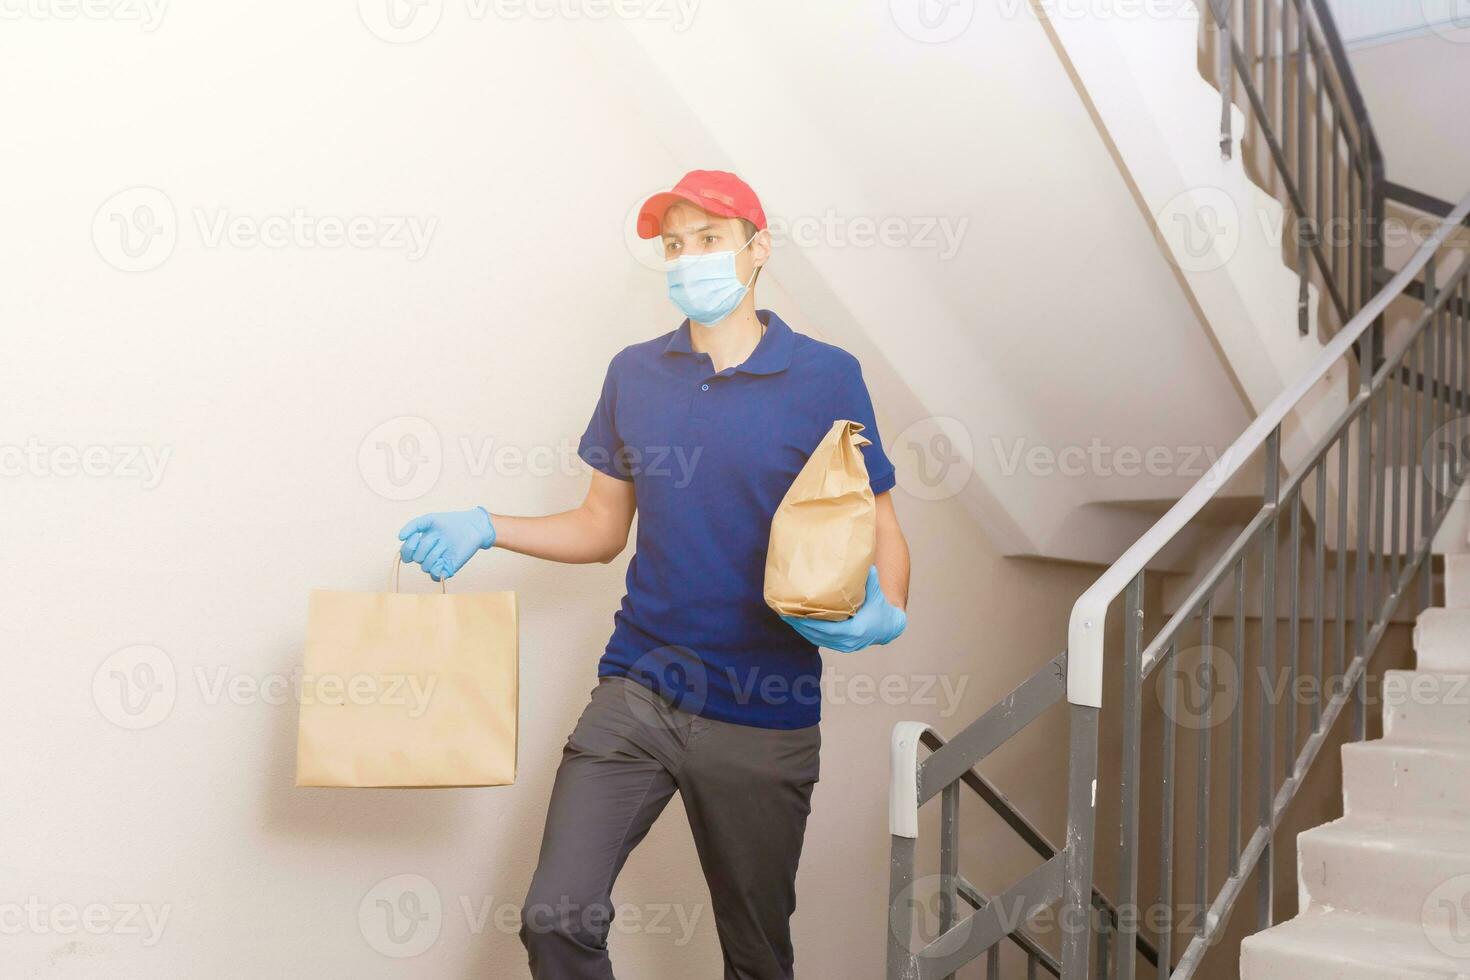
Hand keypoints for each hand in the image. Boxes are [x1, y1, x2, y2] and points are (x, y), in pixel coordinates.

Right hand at [397, 507, 495, 580]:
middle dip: (425, 547)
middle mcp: (428, 555)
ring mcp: (438, 562)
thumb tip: (399, 537)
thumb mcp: (429, 519)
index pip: (406, 554)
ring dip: (433, 555)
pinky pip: (435, 576)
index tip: (416, 536)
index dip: (407, 548)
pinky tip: (443, 560)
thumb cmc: (451, 522)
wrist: (472, 526)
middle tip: (438, 538)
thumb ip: (413, 525)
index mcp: (421, 545)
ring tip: (444, 546)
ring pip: (425, 567)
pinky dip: (436, 570)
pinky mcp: (449, 568)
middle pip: (416, 559)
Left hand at [781, 566, 906, 652]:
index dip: (810, 622)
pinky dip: (809, 632)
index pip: (827, 628)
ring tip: (787, 616)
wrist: (888, 626)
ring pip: (817, 639)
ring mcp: (844, 646)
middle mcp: (848, 642)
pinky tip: (798, 623)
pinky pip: (821, 640)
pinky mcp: (841, 646)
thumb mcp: (876, 592)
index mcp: (855, 630)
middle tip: (784, 612)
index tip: (796, 613)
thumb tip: (864, 562)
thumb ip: (870, 578)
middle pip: (817, 635)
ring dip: (801, 629)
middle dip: (800, 624)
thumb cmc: (881, 608)